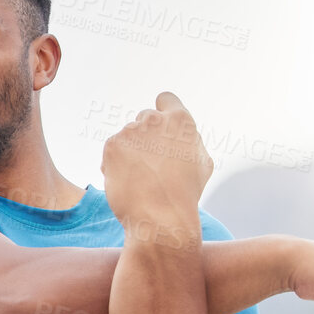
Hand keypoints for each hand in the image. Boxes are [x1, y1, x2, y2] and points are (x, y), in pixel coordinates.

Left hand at [101, 92, 211, 234]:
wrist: (160, 215)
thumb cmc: (185, 193)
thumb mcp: (202, 163)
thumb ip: (191, 142)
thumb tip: (184, 136)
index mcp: (181, 120)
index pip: (166, 99)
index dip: (163, 111)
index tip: (160, 124)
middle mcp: (154, 119)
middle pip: (145, 118)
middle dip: (146, 135)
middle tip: (152, 162)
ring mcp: (131, 131)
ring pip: (128, 137)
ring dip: (130, 151)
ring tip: (141, 177)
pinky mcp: (112, 145)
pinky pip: (112, 151)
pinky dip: (116, 163)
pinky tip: (127, 180)